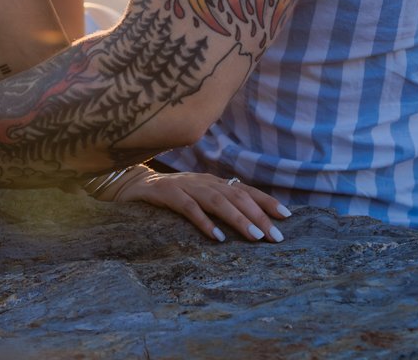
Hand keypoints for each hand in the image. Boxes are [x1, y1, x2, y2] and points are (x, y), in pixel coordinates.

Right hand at [104, 168, 290, 242]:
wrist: (130, 185)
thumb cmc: (168, 195)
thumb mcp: (196, 196)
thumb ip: (216, 202)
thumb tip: (247, 217)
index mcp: (211, 181)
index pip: (244, 188)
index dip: (265, 200)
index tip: (287, 215)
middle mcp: (202, 180)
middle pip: (235, 195)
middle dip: (259, 215)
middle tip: (276, 236)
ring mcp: (184, 185)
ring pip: (217, 201)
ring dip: (238, 219)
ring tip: (255, 237)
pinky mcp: (166, 194)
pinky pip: (188, 208)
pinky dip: (204, 222)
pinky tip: (217, 237)